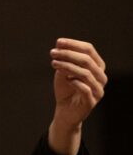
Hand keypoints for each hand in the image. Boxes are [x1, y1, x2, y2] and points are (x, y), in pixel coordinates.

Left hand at [48, 38, 106, 154]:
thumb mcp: (63, 72)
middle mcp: (101, 77)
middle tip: (53, 53)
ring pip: (86, 73)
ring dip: (68, 66)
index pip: (89, 49)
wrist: (65, 111)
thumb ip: (64, 60)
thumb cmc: (66, 89)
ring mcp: (98, 90)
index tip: (58, 42)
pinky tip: (66, 80)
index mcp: (97, 66)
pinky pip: (85, 89)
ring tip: (54, 63)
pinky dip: (74, 82)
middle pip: (87, 60)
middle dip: (68, 54)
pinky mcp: (92, 102)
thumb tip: (59, 45)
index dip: (74, 44)